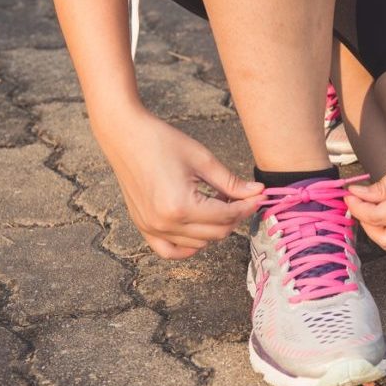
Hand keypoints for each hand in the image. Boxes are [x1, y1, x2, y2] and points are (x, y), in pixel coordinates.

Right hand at [94, 106, 264, 258]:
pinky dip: (188, 246)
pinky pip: (170, 250)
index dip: (247, 206)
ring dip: (215, 227)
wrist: (125, 135)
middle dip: (235, 216)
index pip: (227, 216)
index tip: (260, 197)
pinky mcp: (143, 226)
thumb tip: (258, 193)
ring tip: (217, 202)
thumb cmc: (162, 142)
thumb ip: (232, 182)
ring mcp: (152, 228)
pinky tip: (199, 229)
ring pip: (199, 243)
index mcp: (181, 206)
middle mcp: (165, 223)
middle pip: (216, 233)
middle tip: (241, 197)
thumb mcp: (203, 160)